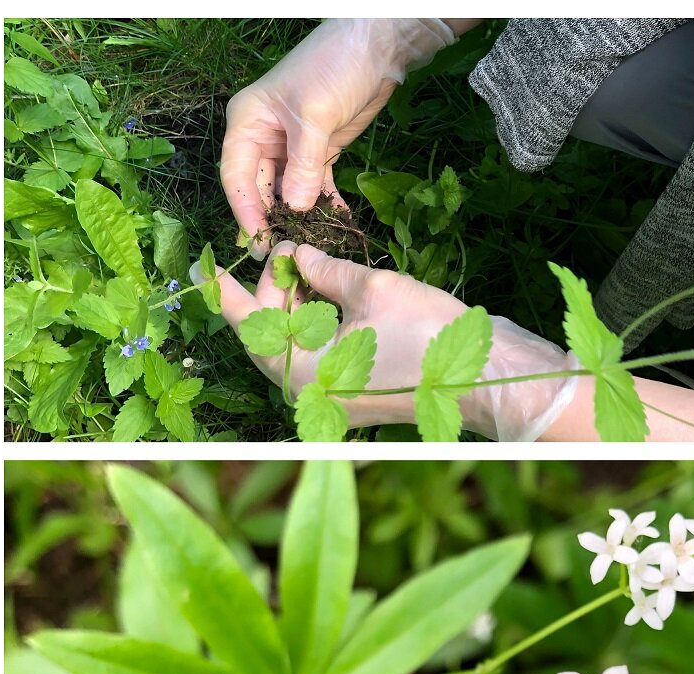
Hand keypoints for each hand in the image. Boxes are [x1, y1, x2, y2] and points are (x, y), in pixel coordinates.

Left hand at [192, 244, 577, 439]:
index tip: (207, 265)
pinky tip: (329, 293)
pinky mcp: (356, 398)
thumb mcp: (371, 289)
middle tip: (288, 251)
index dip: (226, 292)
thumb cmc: (428, 335)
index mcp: (304, 375)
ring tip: (309, 266)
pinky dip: (320, 327)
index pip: (248, 328)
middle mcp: (313, 396)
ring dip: (298, 308)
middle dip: (275, 293)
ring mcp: (336, 401)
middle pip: (272, 339)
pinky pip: (323, 360)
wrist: (487, 378)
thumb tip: (298, 255)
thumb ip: (324, 270)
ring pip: (299, 349)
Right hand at [221, 19, 453, 256]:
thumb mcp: (314, 117)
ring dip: (299, 218)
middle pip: (260, 190)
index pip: (236, 177)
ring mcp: (291, 149)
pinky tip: (334, 227)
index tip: (257, 241)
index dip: (245, 212)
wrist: (376, 49)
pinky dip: (323, 207)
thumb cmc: (333, 69)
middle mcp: (263, 138)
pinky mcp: (318, 155)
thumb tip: (293, 209)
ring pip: (287, 194)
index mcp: (248, 123)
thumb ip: (303, 166)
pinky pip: (314, 189)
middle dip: (272, 220)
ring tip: (311, 245)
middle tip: (284, 254)